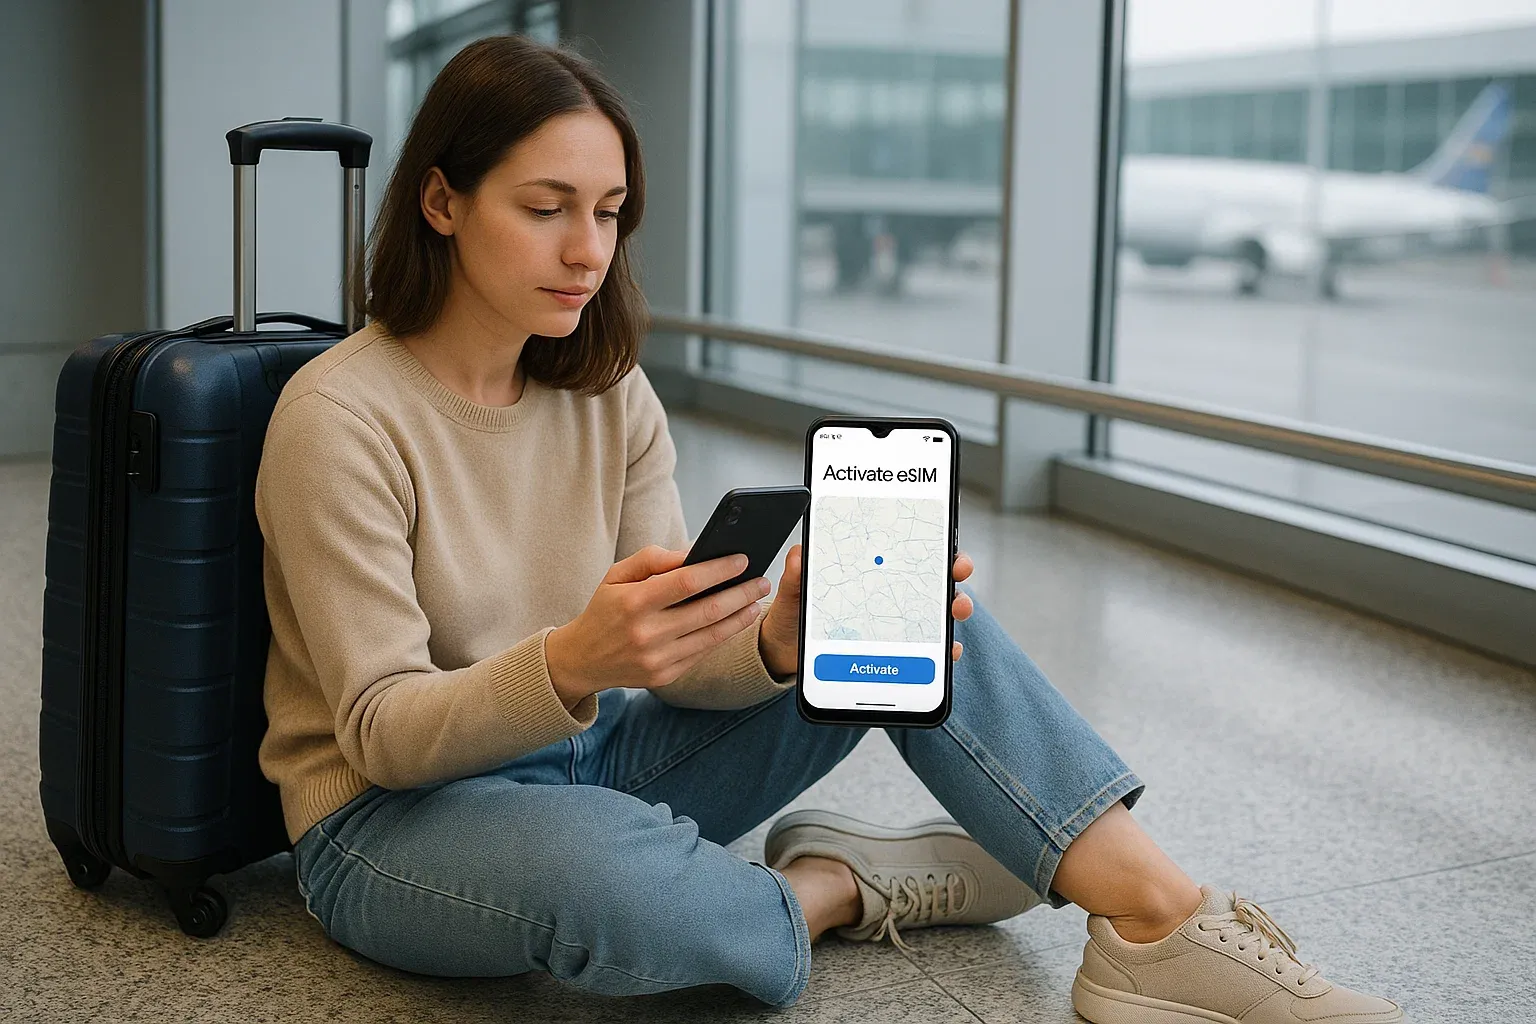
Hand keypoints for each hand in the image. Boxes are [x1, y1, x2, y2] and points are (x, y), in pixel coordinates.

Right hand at [545, 545, 769, 707]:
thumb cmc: (605, 609)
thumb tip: (693, 553)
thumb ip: (653, 559)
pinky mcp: (665, 676)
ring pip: (712, 634)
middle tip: (761, 580)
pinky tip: (737, 620)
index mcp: (634, 602)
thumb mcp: (617, 575)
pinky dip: (724, 634)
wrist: (582, 659)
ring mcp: (657, 658)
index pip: (687, 581)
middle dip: (741, 593)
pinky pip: (703, 651)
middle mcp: (647, 633)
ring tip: (757, 601)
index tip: (742, 559)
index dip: (719, 570)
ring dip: (741, 616)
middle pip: (708, 610)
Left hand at [758, 546, 977, 676]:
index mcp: (869, 569)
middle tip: (957, 571)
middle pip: (933, 575)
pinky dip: (943, 651)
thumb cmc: (795, 612)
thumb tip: (798, 555)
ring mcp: (898, 621)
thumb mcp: (793, 591)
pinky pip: (928, 651)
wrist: (786, 650)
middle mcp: (891, 591)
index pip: (906, 549)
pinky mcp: (898, 651)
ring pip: (938, 610)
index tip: (945, 543)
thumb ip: (795, 574)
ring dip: (955, 607)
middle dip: (955, 569)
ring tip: (955, 610)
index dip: (933, 542)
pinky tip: (948, 651)